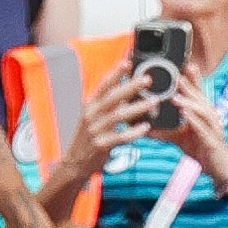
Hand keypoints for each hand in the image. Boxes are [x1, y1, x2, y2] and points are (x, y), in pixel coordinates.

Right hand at [61, 64, 156, 182]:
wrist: (74, 164)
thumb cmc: (88, 139)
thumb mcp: (94, 117)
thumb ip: (109, 104)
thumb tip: (126, 89)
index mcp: (90, 107)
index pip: (102, 86)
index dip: (114, 74)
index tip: (127, 63)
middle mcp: (91, 116)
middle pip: (112, 98)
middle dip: (130, 87)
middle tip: (147, 79)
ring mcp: (95, 131)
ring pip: (118, 116)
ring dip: (137, 108)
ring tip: (153, 101)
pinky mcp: (101, 146)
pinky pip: (120, 137)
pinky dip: (133, 132)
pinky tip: (145, 128)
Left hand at [152, 63, 227, 183]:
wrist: (218, 168)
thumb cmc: (201, 149)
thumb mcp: (179, 139)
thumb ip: (163, 132)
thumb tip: (144, 128)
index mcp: (202, 115)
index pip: (198, 94)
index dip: (194, 80)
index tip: (186, 65)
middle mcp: (209, 118)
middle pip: (201, 98)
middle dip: (191, 86)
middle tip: (179, 76)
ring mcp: (213, 129)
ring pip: (203, 111)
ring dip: (190, 103)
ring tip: (176, 97)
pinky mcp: (212, 142)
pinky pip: (203, 130)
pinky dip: (194, 121)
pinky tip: (185, 116)